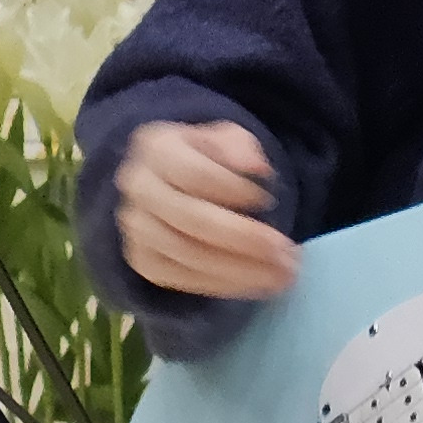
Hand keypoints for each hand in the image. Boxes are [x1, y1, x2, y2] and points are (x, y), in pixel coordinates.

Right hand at [114, 118, 300, 299]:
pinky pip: (181, 279)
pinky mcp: (142, 261)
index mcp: (156, 146)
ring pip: (187, 255)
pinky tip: (255, 285)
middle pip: (191, 219)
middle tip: (286, 254)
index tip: (268, 199)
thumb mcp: (226, 137)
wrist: (171, 180)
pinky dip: (221, 285)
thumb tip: (257, 167)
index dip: (232, 189)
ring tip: (280, 276)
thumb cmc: (207, 155)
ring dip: (238, 270)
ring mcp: (136, 228)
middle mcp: (138, 188)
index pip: (193, 173)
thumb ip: (240, 147)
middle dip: (243, 238)